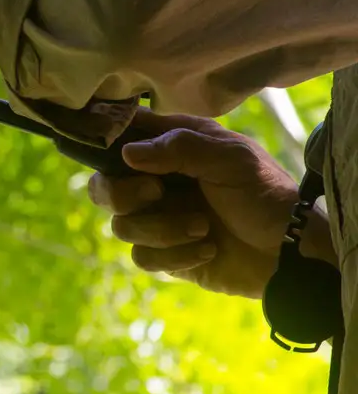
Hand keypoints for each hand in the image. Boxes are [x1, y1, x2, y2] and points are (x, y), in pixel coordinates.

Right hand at [86, 112, 298, 297]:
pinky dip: (176, 256)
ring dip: (163, 229)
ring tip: (202, 227)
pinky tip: (208, 250)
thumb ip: (180, 148)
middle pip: (104, 187)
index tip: (118, 153)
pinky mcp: (166, 255)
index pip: (124, 136)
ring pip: (122, 226)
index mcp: (173, 149)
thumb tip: (127, 153)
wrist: (289, 253)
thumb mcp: (232, 159)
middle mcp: (158, 183)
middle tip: (156, 192)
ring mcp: (160, 220)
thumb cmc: (265, 196)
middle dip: (124, 194)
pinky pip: (144, 257)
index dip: (108, 142)